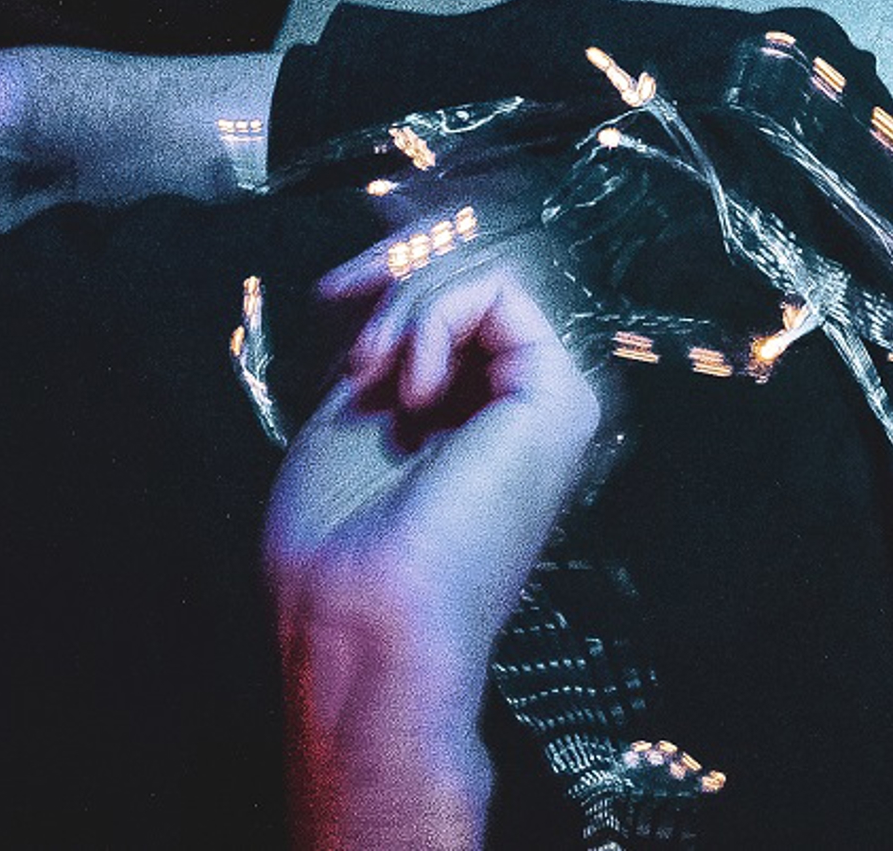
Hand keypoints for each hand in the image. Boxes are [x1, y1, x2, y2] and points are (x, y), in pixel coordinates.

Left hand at [268, 256, 610, 844]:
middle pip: (466, 284)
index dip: (391, 277)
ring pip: (480, 281)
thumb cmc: (338, 549)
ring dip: (406, 311)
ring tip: (373, 379)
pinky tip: (412, 393)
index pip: (452, 309)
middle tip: (354, 352)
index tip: (333, 293)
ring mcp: (545, 402)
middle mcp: (516, 410)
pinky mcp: (558, 395)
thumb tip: (387, 274)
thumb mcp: (349, 420)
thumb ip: (386, 349)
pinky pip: (499, 293)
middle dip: (396, 283)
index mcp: (470, 423)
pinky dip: (434, 319)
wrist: (362, 618)